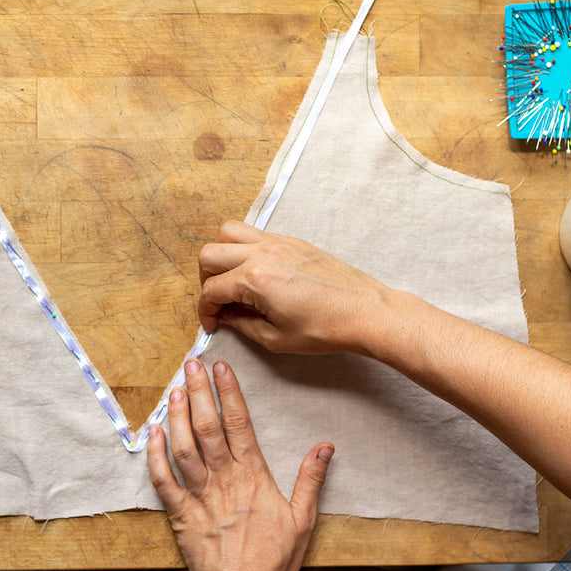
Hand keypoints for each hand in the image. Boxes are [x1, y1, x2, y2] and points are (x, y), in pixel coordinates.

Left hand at [147, 359, 333, 570]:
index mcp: (253, 476)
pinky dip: (155, 456)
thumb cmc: (273, 559)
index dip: (229, 392)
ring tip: (175, 389)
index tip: (221, 368)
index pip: (239, 423)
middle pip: (208, 427)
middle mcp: (224, 479)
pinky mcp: (180, 514)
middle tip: (191, 364)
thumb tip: (325, 447)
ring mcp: (199, 495)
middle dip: (199, 392)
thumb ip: (311, 480)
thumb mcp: (303, 519)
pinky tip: (152, 433)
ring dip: (178, 416)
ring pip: (184, 447)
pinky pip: (163, 481)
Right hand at [198, 220, 393, 354]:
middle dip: (207, 280)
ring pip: (228, 232)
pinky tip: (256, 272)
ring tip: (232, 278)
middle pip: (210, 254)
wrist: (365, 312)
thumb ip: (242, 325)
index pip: (211, 289)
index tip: (212, 323)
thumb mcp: (276, 339)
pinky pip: (255, 233)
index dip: (205, 311)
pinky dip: (245, 248)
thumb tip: (226, 317)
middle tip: (220, 300)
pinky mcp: (293, 241)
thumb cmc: (326, 328)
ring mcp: (278, 242)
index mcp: (255, 279)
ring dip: (222, 254)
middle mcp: (263, 253)